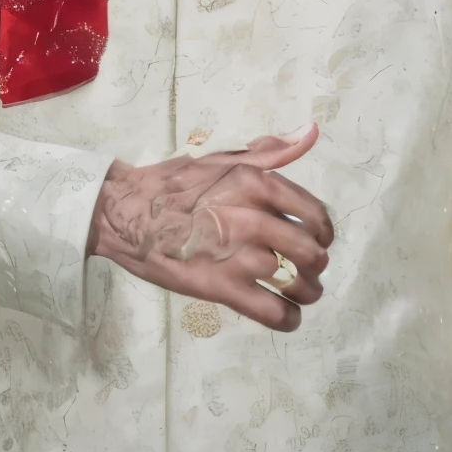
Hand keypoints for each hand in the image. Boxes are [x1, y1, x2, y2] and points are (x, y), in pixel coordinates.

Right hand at [86, 122, 332, 329]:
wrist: (127, 211)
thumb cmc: (174, 183)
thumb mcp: (224, 158)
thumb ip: (271, 152)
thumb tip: (310, 133)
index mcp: (257, 183)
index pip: (315, 214)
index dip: (324, 233)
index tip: (318, 240)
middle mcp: (253, 218)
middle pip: (311, 252)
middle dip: (315, 266)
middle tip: (306, 270)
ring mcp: (237, 255)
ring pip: (296, 284)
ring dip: (305, 293)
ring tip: (299, 294)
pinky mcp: (220, 287)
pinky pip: (272, 312)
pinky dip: (287, 319)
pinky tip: (285, 316)